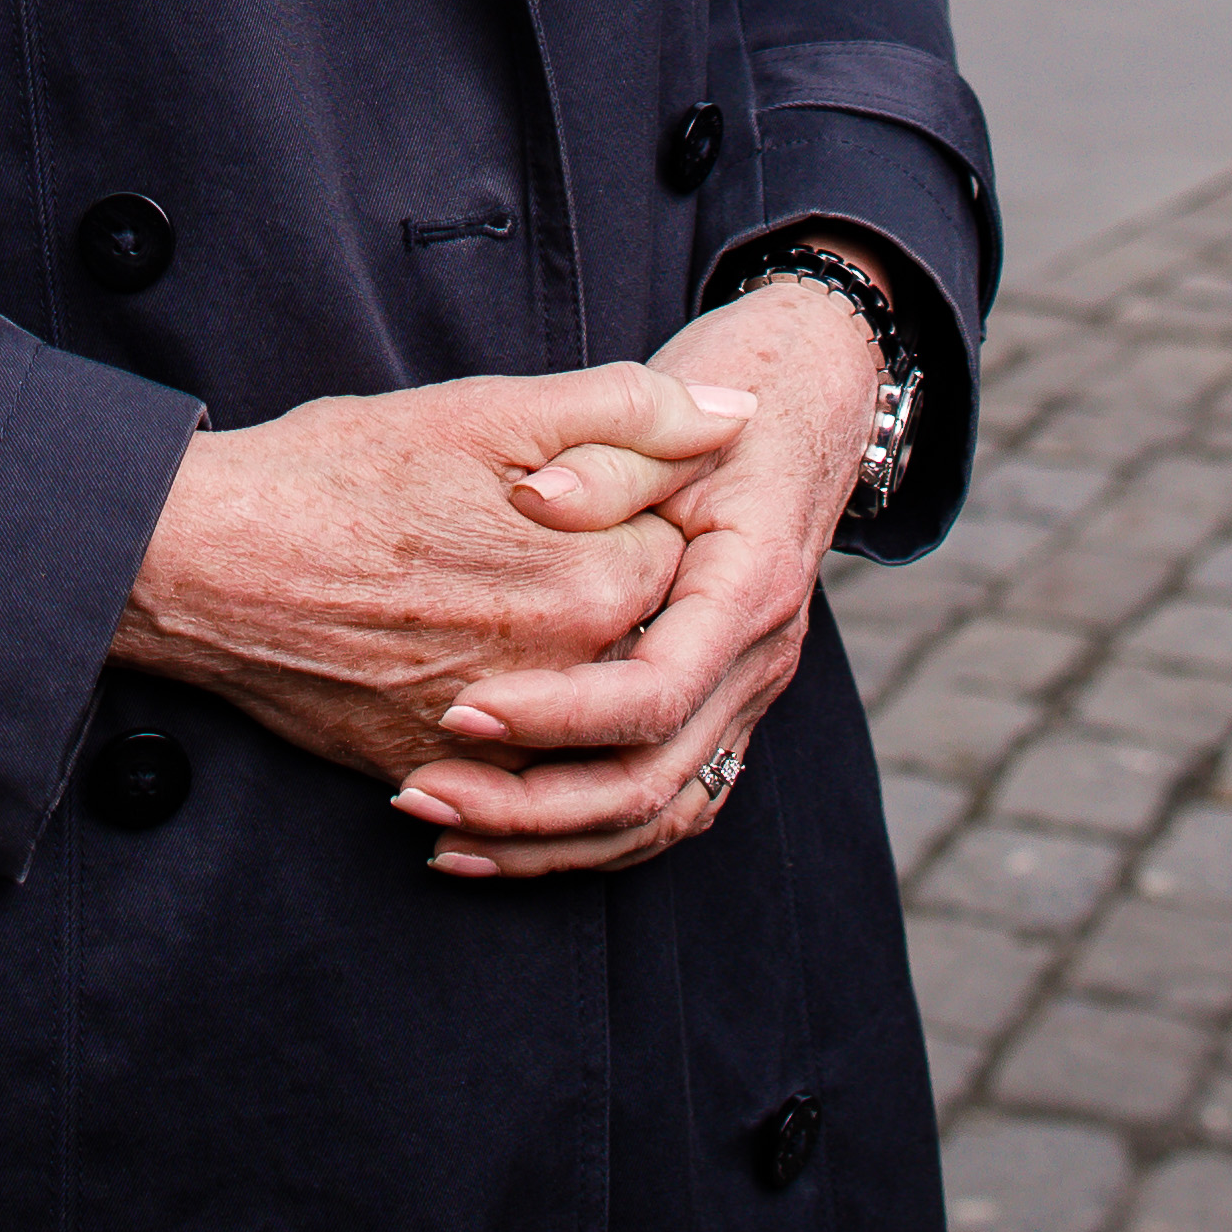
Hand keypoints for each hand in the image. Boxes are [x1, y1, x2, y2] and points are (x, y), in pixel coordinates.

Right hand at [113, 361, 749, 788]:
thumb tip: (737, 421)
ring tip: (490, 602)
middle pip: (637, 640)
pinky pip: (508, 780)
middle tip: (523, 542)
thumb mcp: (488, 413)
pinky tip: (466, 682)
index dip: (635, 515)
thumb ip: (629, 413)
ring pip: (579, 717)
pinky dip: (505, 744)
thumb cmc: (337, 473)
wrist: (202, 564)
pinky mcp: (433, 779)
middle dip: (603, 593)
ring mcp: (499, 744)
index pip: (678, 558)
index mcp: (594, 582)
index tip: (580, 495)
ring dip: (566, 676)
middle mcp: (564, 679)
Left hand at [393, 271, 880, 881]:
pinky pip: (664, 807)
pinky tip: (500, 844)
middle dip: (531, 807)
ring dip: (550, 843)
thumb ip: (603, 453)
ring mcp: (747, 696)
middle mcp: (760, 661)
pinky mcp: (723, 713)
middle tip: (420, 793)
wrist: (812, 398)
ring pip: (658, 816)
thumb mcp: (672, 397)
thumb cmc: (736, 388)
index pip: (655, 691)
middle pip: (652, 782)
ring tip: (444, 840)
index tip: (462, 709)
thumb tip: (535, 501)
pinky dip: (585, 839)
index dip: (557, 714)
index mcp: (748, 587)